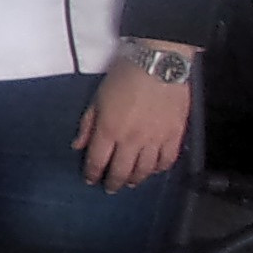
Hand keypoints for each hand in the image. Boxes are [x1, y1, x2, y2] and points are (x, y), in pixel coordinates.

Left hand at [73, 46, 192, 191]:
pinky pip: (167, 160)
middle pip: (121, 171)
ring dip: (136, 179)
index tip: (90, 179)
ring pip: (145, 170)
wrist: (158, 64)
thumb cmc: (123, 77)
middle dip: (113, 182)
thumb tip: (77, 145)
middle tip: (110, 188)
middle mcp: (131, 141)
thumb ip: (88, 124)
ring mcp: (155, 140)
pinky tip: (155, 169)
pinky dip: (160, 169)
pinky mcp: (175, 135)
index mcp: (109, 130)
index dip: (92, 173)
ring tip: (131, 182)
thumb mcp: (97, 97)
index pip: (97, 161)